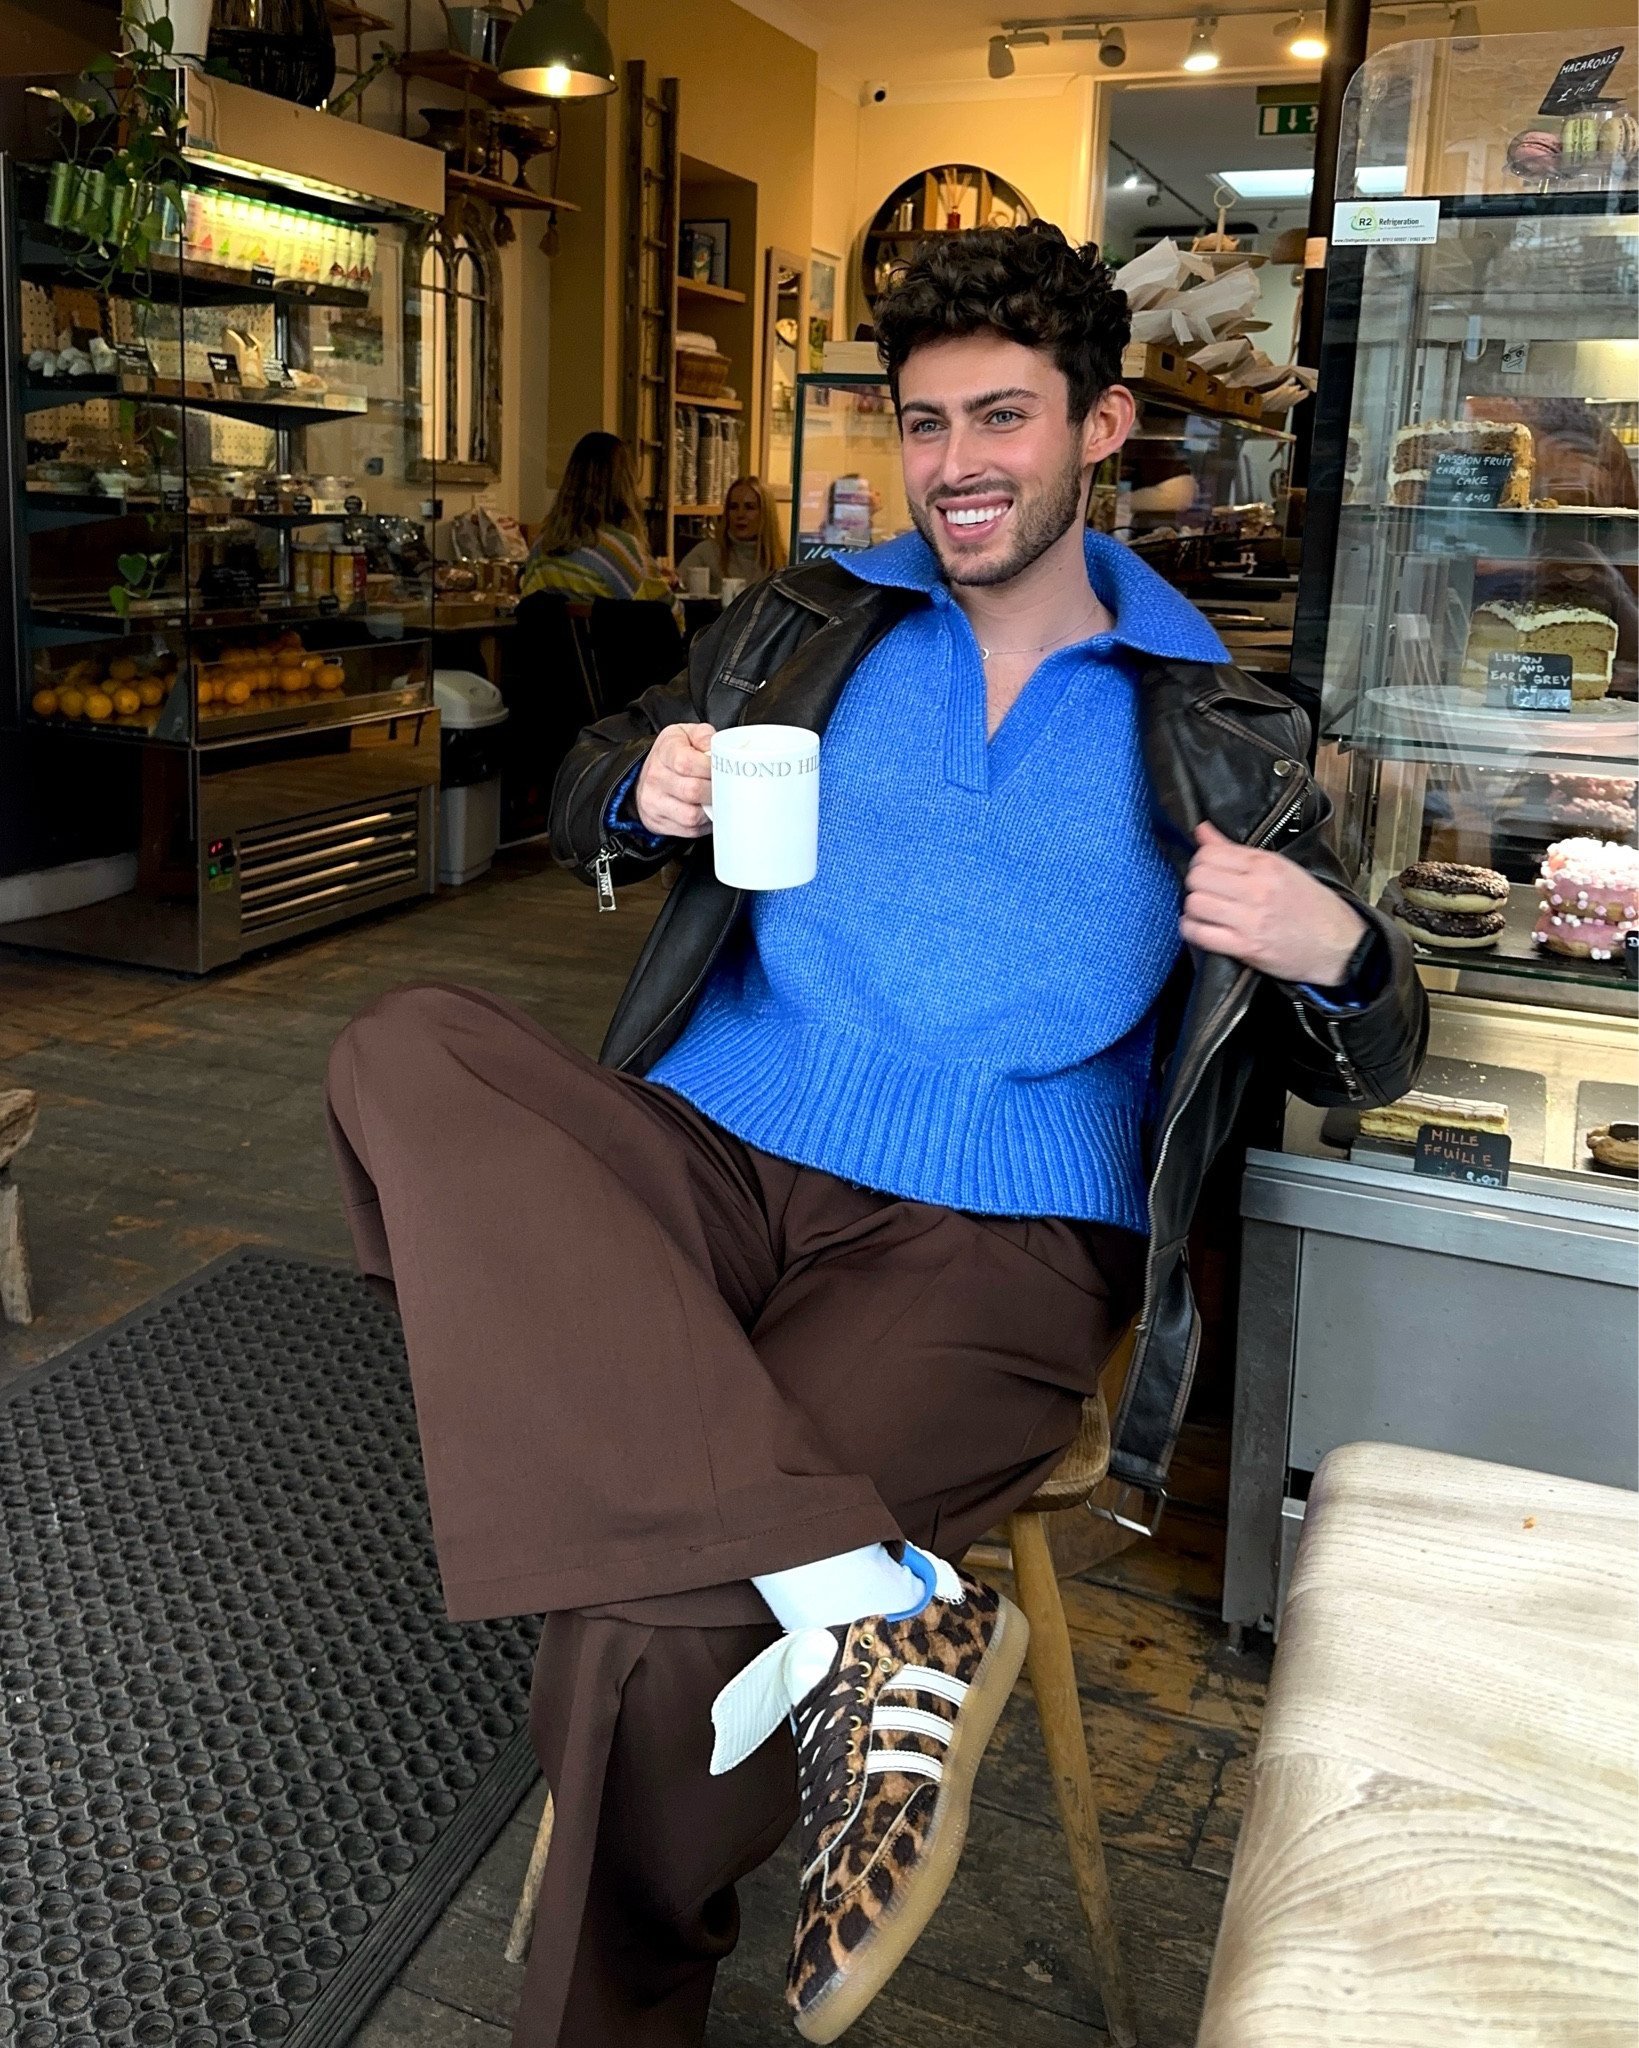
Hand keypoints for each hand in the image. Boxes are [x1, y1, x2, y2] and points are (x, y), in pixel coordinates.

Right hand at [635, 722, 713, 836]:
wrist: (648, 775)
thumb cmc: (673, 754)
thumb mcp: (687, 734)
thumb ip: (704, 736)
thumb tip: (718, 749)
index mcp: (664, 751)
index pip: (686, 763)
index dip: (709, 768)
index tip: (720, 768)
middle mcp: (655, 778)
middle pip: (691, 791)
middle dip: (715, 791)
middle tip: (725, 787)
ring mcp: (654, 802)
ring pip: (691, 816)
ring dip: (710, 810)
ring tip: (715, 799)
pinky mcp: (659, 822)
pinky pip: (689, 830)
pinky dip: (704, 824)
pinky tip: (706, 811)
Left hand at [1181, 821, 1365, 984]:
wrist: (1339, 944)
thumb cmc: (1311, 907)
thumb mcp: (1279, 869)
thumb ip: (1236, 851)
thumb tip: (1201, 830)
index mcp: (1266, 865)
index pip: (1209, 854)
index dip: (1200, 862)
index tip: (1207, 872)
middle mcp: (1257, 888)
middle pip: (1197, 877)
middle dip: (1195, 885)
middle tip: (1205, 893)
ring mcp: (1251, 919)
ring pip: (1195, 904)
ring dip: (1193, 909)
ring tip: (1204, 912)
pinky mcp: (1246, 947)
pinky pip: (1200, 934)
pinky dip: (1192, 931)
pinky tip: (1201, 929)